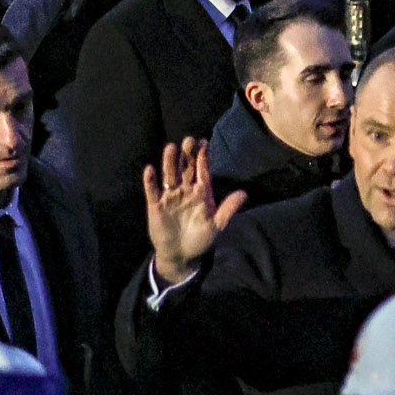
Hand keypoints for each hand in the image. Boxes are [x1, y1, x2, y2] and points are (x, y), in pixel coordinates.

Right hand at [143, 138, 244, 284]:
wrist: (181, 255)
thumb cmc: (200, 238)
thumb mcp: (217, 225)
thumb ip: (228, 209)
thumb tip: (244, 193)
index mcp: (201, 192)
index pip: (202, 170)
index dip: (203, 157)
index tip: (205, 141)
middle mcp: (185, 190)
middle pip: (186, 168)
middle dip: (187, 154)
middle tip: (189, 140)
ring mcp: (170, 196)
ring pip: (169, 175)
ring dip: (169, 162)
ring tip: (171, 148)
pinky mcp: (156, 206)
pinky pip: (152, 191)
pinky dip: (150, 181)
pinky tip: (150, 169)